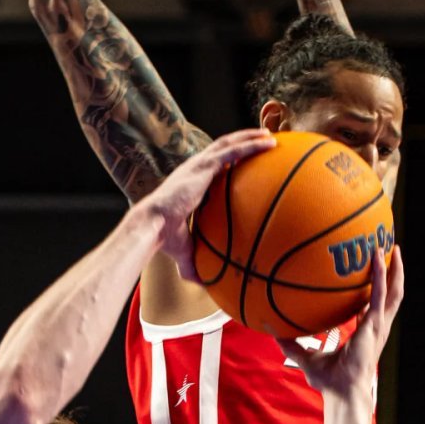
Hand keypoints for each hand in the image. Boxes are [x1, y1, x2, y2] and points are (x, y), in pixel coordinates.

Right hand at [132, 128, 276, 281]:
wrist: (153, 226)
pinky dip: (252, 144)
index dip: (228, 160)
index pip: (212, 167)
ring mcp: (199, 164)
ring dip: (251, 137)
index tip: (245, 161)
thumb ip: (196, 265)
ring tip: (271, 136)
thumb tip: (206, 287)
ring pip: (230, 143)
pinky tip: (269, 142)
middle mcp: (194, 169)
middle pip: (223, 148)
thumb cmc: (166, 239)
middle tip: (263, 141)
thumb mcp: (186, 253)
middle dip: (243, 141)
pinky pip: (233, 150)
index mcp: (191, 184)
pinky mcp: (204, 165)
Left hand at [276, 246, 405, 403]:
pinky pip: (380, 293)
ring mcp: (378, 326)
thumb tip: (271, 330)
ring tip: (393, 247)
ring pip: (394, 292)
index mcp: (364, 334)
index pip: (371, 309)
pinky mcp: (374, 324)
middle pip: (390, 295)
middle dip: (393, 274)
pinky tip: (376, 256)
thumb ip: (291, 344)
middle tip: (389, 253)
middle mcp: (376, 328)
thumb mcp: (307, 358)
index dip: (371, 294)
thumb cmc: (329, 382)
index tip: (366, 279)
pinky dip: (380, 274)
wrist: (342, 392)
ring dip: (395, 269)